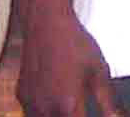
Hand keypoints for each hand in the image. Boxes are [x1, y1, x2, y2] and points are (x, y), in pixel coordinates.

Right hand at [15, 0, 119, 116]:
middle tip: (80, 108)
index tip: (88, 113)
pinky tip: (54, 98)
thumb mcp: (99, 71)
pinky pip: (32, 112)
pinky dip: (43, 111)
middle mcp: (46, 108)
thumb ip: (108, 101)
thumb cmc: (74, 44)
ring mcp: (31, 103)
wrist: (47, 23)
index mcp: (68, 105)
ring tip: (67, 102)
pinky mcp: (22, 95)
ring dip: (58, 116)